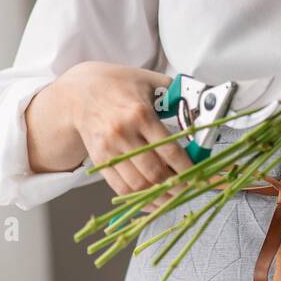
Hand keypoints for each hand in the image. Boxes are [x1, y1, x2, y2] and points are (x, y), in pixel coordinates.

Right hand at [59, 61, 192, 203]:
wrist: (79, 93)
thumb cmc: (118, 85)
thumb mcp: (149, 81)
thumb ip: (175, 94)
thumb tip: (201, 107)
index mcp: (140, 114)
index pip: (169, 149)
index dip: (187, 168)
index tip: (199, 175)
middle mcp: (123, 134)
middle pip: (155, 172)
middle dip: (177, 186)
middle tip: (190, 189)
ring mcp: (109, 150)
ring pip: (139, 185)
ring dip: (160, 197)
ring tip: (175, 197)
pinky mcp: (99, 161)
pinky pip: (121, 189)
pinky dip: (140, 199)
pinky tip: (154, 200)